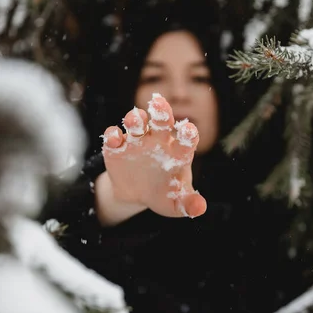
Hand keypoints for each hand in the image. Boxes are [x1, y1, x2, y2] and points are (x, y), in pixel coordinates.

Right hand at [100, 94, 206, 220]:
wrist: (137, 195)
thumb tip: (199, 208)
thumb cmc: (163, 194)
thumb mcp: (176, 204)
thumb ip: (188, 204)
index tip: (188, 130)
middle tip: (159, 104)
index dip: (187, 134)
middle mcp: (158, 140)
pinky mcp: (116, 147)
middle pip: (161, 120)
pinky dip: (112, 135)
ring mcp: (136, 141)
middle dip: (160, 112)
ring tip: (135, 121)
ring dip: (135, 119)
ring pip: (136, 122)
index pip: (185, 138)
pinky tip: (115, 139)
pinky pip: (113, 136)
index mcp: (177, 151)